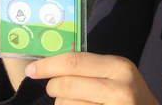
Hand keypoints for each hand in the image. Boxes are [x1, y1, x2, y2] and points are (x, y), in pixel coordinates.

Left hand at [25, 52, 159, 104]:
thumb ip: (92, 67)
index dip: (48, 65)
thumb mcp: (117, 75)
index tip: (32, 69)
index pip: (74, 61)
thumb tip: (52, 64)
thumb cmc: (129, 95)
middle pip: (65, 85)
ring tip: (78, 103)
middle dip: (54, 88)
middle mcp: (118, 88)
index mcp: (119, 67)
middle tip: (55, 89)